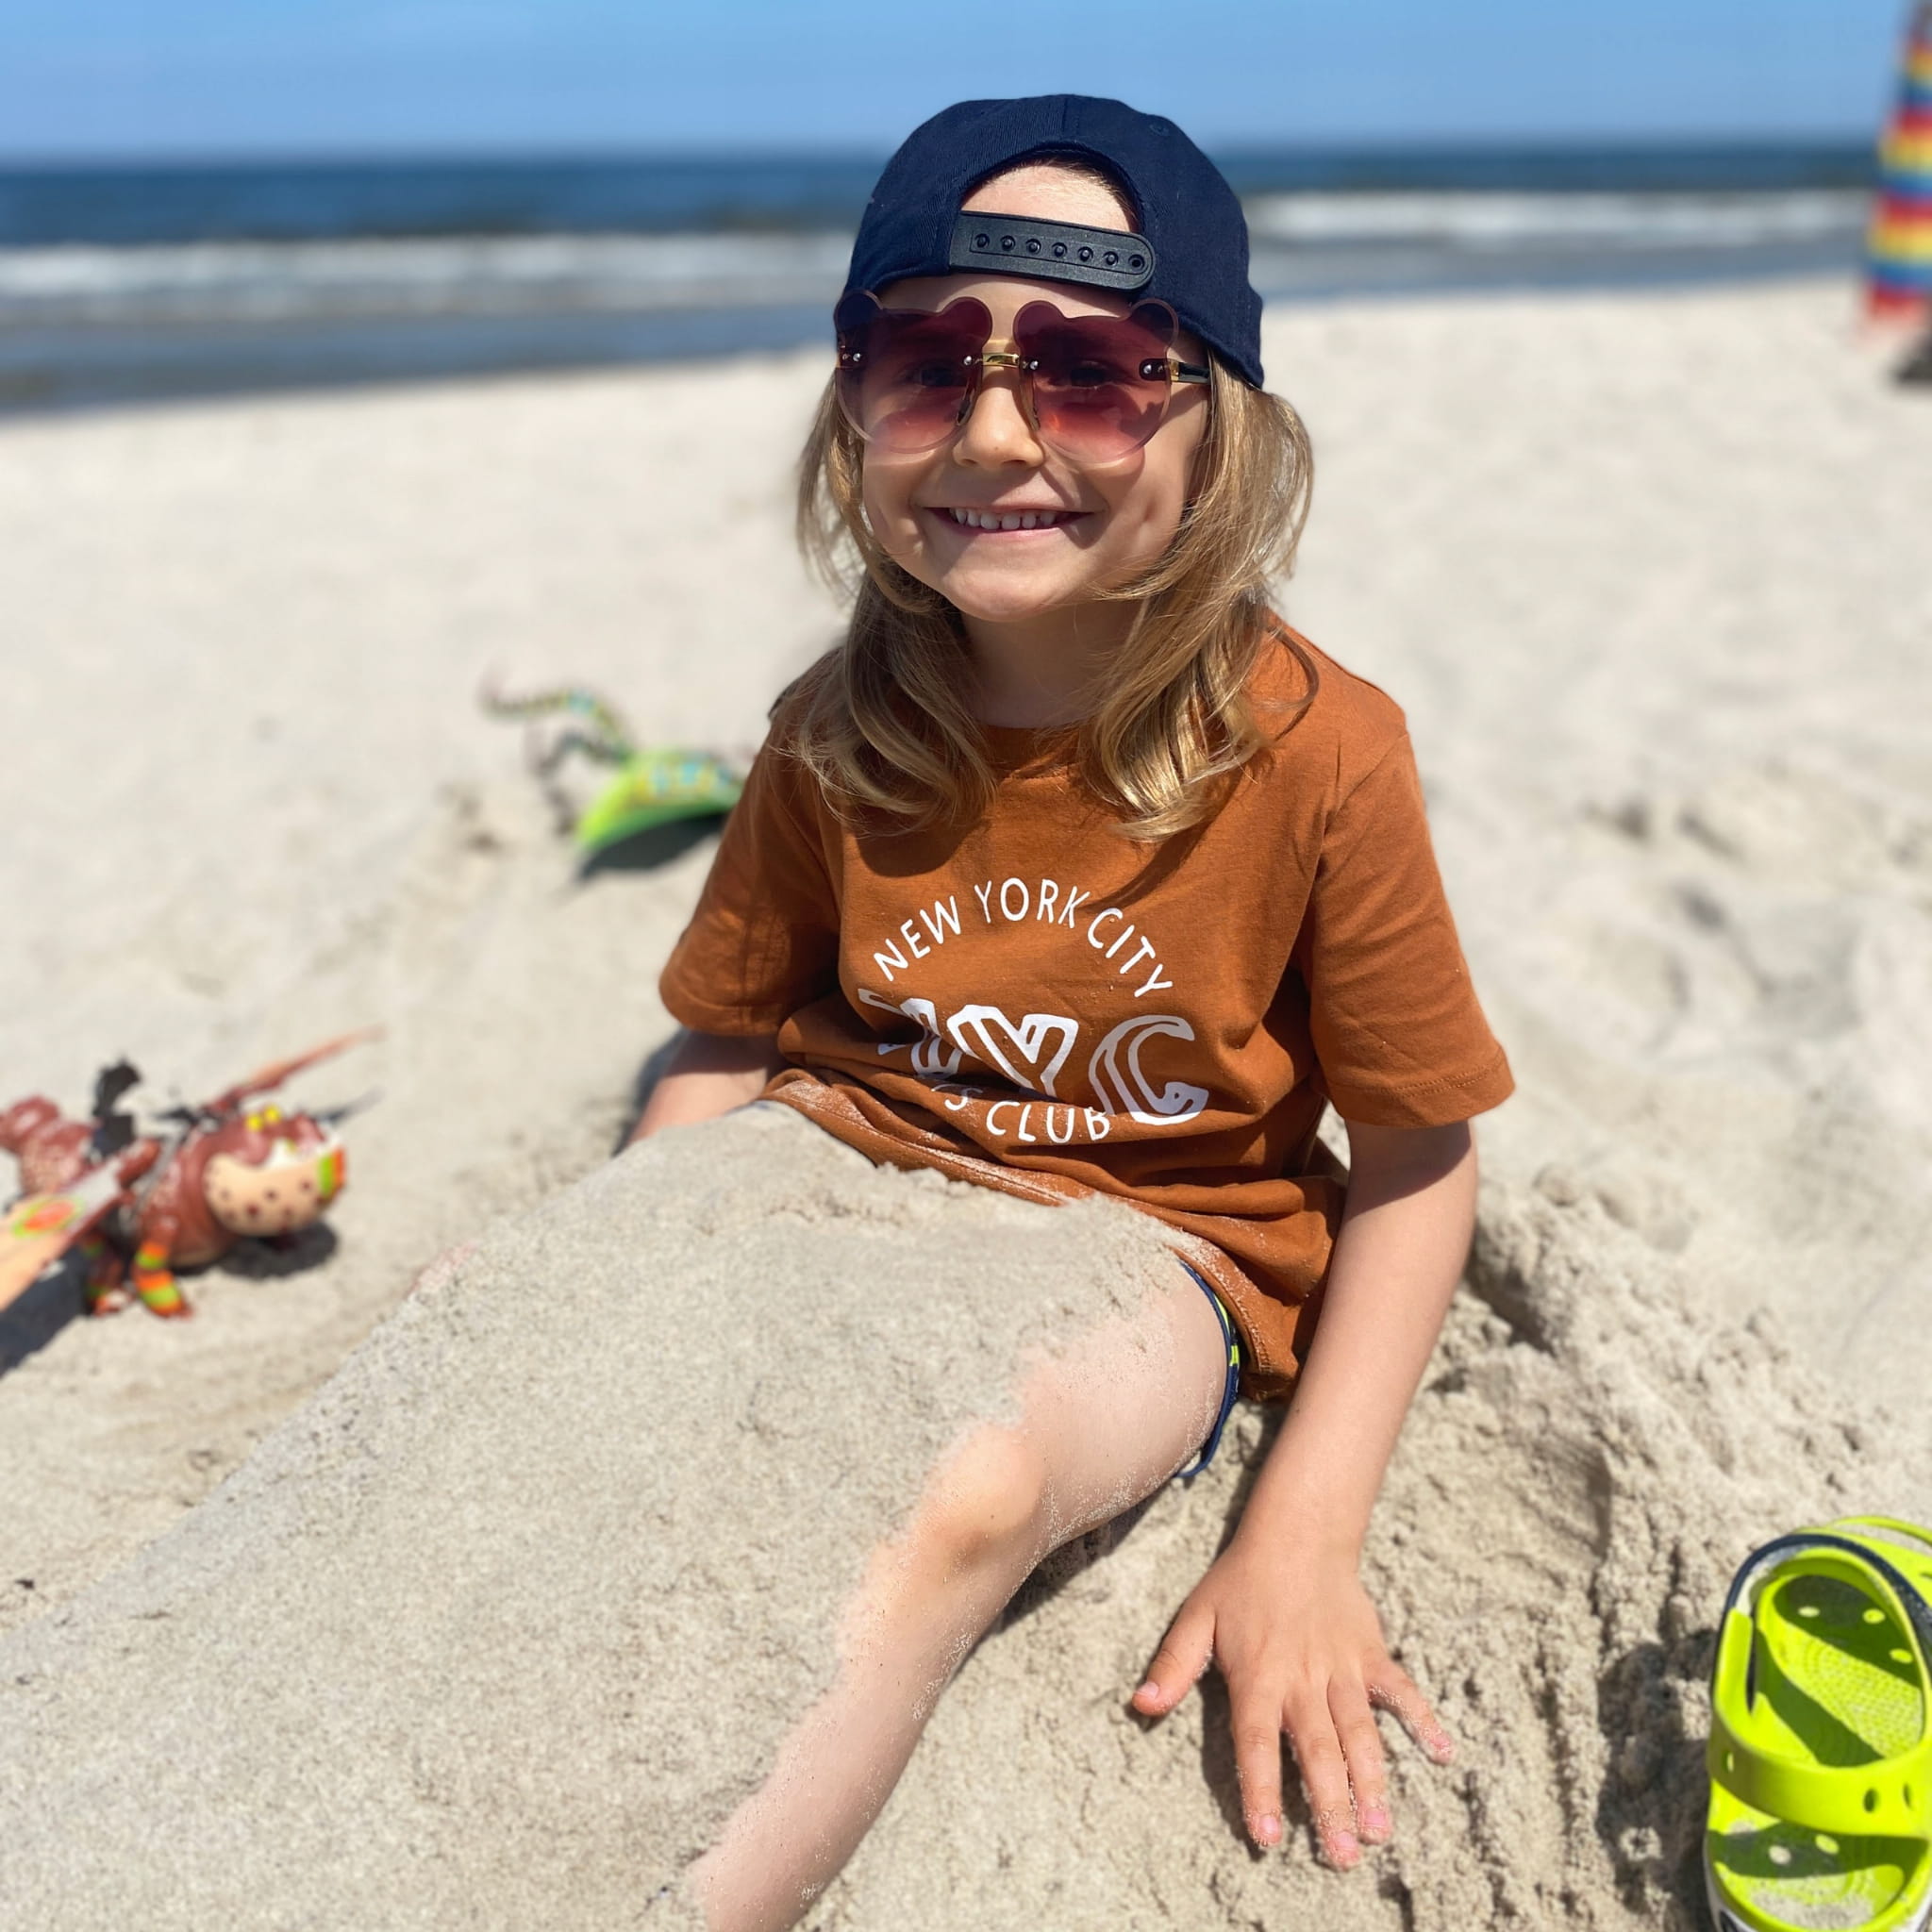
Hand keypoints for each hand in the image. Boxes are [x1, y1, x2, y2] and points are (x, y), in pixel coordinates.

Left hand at [1130, 1534, 1453, 1864]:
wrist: (1297, 1535)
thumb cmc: (1241, 1582)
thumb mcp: (1196, 1617)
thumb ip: (1172, 1665)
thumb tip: (1139, 1705)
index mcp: (1258, 1675)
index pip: (1256, 1742)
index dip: (1261, 1790)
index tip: (1267, 1838)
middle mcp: (1302, 1678)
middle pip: (1317, 1750)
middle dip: (1329, 1806)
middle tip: (1341, 1859)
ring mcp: (1341, 1667)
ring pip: (1360, 1733)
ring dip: (1371, 1783)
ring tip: (1378, 1832)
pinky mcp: (1371, 1654)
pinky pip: (1400, 1691)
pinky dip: (1422, 1719)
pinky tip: (1443, 1753)